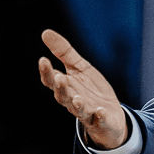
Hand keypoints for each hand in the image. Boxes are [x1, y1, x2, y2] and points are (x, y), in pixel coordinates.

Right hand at [38, 29, 127, 149]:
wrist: (110, 115)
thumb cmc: (90, 90)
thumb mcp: (79, 68)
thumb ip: (63, 52)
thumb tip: (45, 32)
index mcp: (65, 87)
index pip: (51, 80)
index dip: (46, 72)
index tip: (43, 60)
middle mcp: (72, 100)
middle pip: (62, 95)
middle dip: (60, 88)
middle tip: (59, 78)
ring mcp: (86, 112)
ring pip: (78, 110)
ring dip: (77, 104)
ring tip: (77, 98)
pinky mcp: (101, 120)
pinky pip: (99, 119)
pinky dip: (99, 116)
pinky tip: (100, 111)